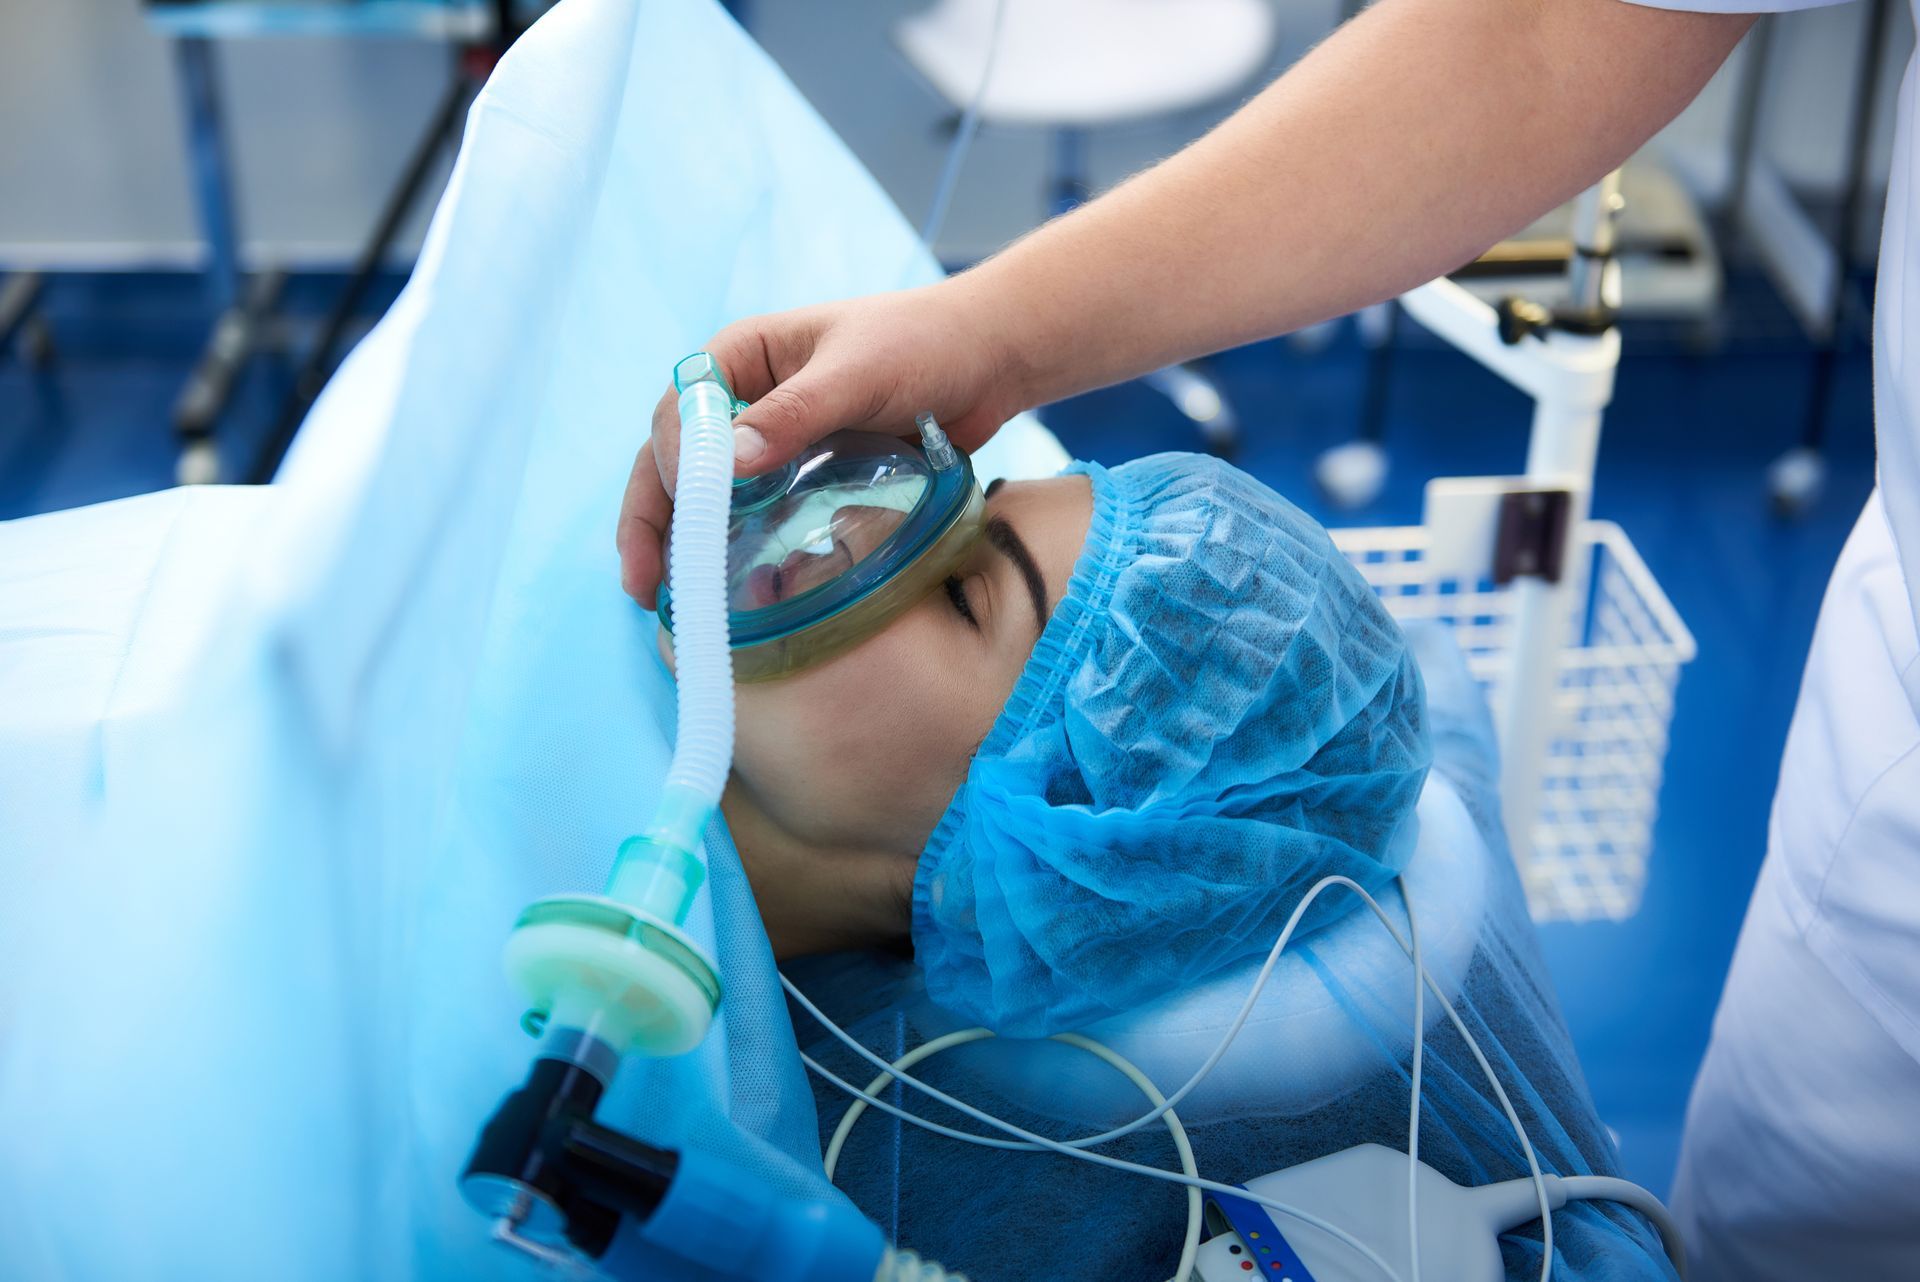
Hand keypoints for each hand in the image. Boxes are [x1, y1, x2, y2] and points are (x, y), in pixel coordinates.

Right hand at [618, 276, 1021, 606]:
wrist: (988, 359)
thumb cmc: (922, 345)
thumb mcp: (857, 374)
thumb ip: (794, 414)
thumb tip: (726, 464)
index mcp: (741, 357)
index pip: (678, 415)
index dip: (672, 470)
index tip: (687, 515)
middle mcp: (744, 399)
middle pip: (673, 462)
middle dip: (653, 521)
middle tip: (645, 585)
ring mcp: (771, 442)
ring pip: (707, 495)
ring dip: (684, 543)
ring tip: (669, 601)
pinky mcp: (803, 476)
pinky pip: (754, 515)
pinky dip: (732, 548)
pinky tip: (725, 592)